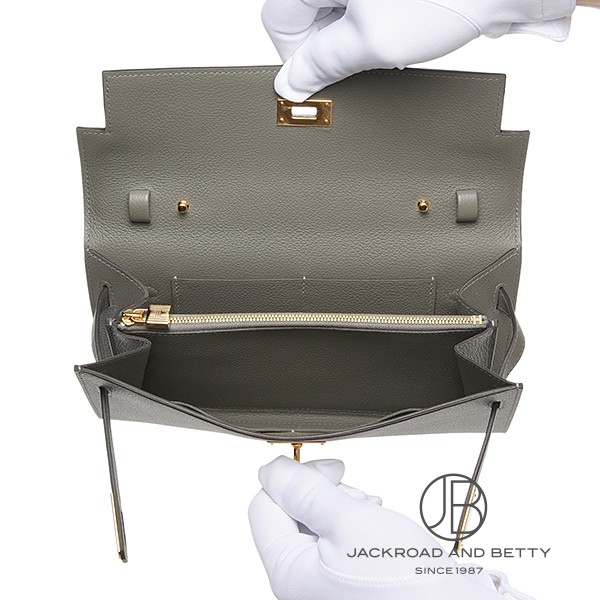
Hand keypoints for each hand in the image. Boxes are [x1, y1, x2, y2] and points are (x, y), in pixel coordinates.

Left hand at [249, 456, 527, 599]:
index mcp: (289, 572)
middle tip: (358, 499)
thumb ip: (305, 491)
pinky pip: (343, 535)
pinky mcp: (353, 577)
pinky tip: (383, 530)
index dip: (294, 478)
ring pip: (320, 520)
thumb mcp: (350, 523)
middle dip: (326, 492)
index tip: (329, 469)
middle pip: (292, 511)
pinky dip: (362, 522)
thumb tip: (271, 469)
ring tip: (376, 517)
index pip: (264, 506)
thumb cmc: (411, 588)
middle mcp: (304, 580)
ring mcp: (329, 579)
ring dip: (348, 506)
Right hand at [262, 0, 575, 100]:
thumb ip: (322, 64)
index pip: (278, 20)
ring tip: (389, 44)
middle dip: (330, 47)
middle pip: (307, 15)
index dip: (296, 56)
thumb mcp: (370, 41)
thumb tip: (291, 84)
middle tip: (361, 61)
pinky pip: (364, 10)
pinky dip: (376, 27)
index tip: (320, 78)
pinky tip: (401, 33)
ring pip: (337, 14)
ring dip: (355, 39)